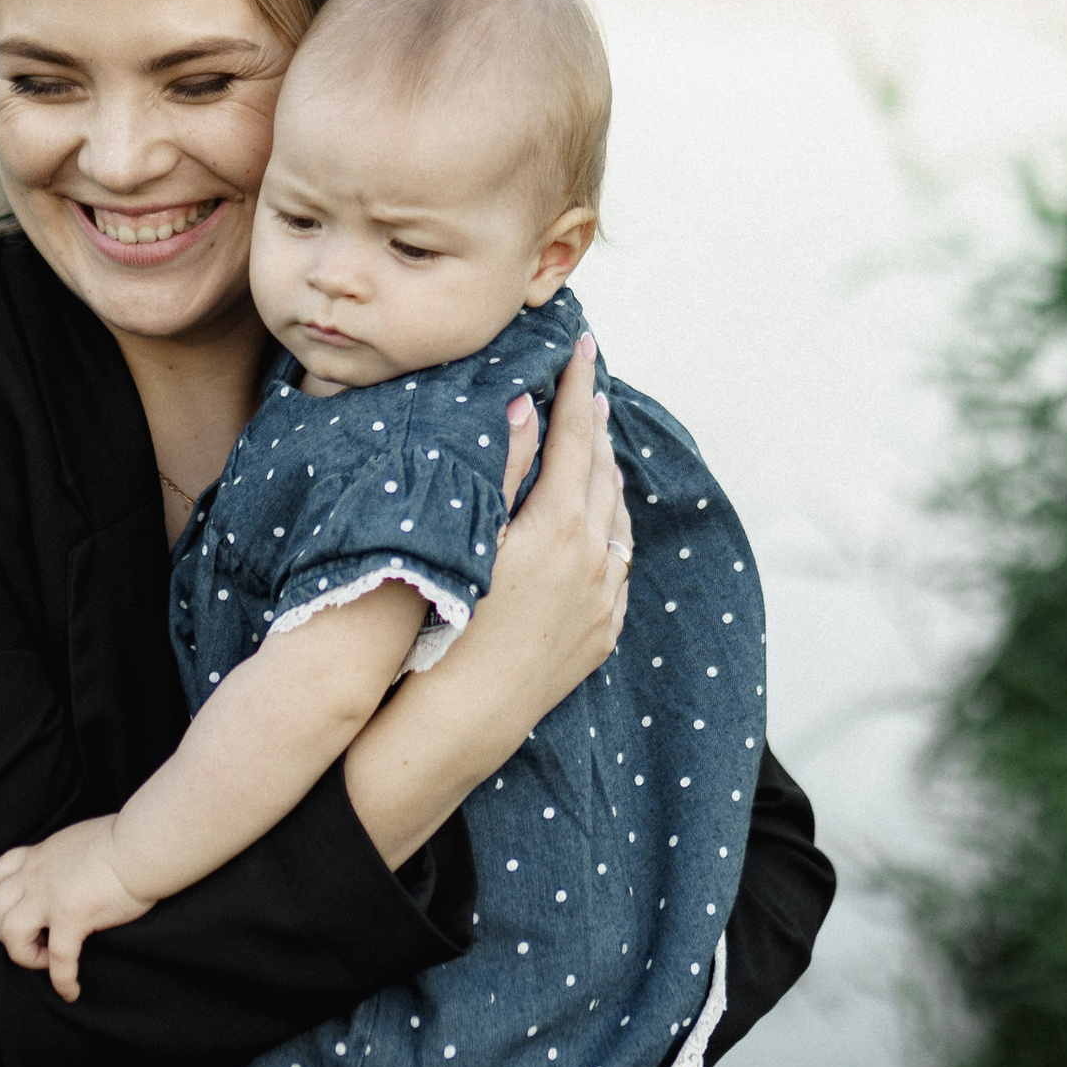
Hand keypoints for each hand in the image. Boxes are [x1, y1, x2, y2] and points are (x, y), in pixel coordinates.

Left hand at [0, 817, 153, 1003]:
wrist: (144, 843)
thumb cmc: (128, 839)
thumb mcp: (83, 841)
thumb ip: (69, 859)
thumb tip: (79, 872)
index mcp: (41, 856)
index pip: (0, 873)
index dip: (4, 897)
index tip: (24, 910)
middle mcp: (37, 875)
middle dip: (5, 931)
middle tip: (33, 940)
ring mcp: (50, 897)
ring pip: (11, 933)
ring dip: (24, 954)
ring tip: (48, 961)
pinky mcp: (72, 916)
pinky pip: (58, 959)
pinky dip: (63, 981)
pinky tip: (72, 991)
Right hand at [341, 333, 630, 866]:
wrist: (465, 720)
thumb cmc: (447, 627)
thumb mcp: (468, 539)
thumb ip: (499, 470)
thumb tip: (523, 408)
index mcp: (561, 527)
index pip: (577, 437)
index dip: (577, 387)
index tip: (583, 347)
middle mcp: (594, 559)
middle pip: (603, 472)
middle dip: (595, 423)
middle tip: (588, 384)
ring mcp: (603, 599)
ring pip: (617, 518)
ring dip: (607, 474)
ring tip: (596, 444)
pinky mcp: (601, 632)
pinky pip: (618, 563)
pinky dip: (611, 526)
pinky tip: (600, 522)